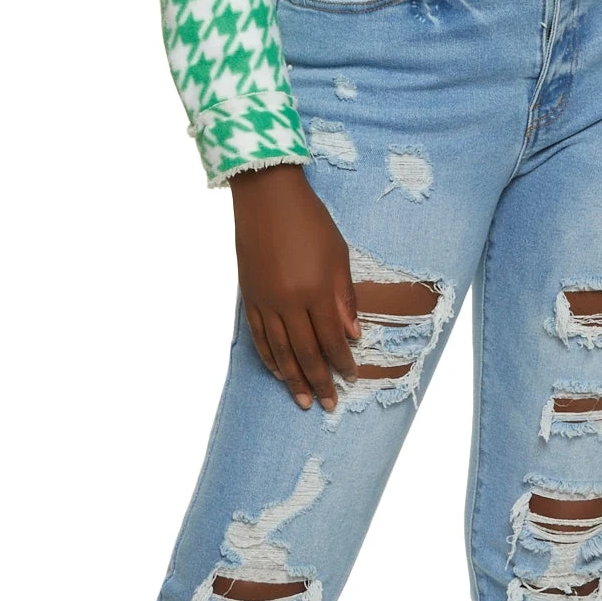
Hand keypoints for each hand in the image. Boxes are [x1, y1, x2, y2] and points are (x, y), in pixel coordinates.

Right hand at [230, 165, 359, 411]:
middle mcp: (288, 302)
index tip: (352, 377)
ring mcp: (264, 301)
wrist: (266, 195)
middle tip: (329, 404)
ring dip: (293, 379)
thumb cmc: (310, 220)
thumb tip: (353, 335)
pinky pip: (258, 336)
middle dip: (320, 381)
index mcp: (315, 291)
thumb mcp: (338, 255)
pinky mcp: (248, 296)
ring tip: (304, 401)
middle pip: (305, 352)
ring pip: (279, 351)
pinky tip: (278, 372)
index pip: (331, 339)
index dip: (342, 362)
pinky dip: (269, 358)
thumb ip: (345, 297)